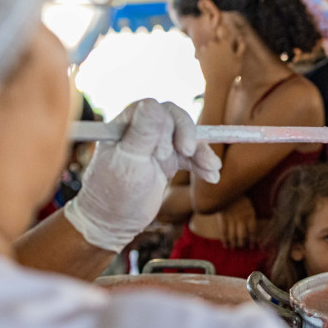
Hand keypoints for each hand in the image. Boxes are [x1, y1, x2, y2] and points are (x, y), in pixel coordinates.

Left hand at [65, 99, 221, 251]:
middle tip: (188, 152)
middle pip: (174, 120)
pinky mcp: (166, 162)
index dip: (167, 126)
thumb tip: (154, 103)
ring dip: (201, 152)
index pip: (155, 110)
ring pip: (185, 138)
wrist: (114, 223)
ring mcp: (155, 147)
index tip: (166, 151)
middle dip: (187, 135)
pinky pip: (189, 157)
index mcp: (125, 125)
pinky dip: (201, 165)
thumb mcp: (129, 162)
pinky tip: (212, 176)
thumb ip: (143, 133)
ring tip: (213, 169)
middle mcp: (141, 131)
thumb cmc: (114, 192)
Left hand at [196, 20, 244, 87]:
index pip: (223, 30)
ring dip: (211, 52)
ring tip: (216, 63)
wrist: (217, 83)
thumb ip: (241, 47)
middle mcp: (214, 43)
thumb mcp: (239, 60)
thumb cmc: (231, 72)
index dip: (222, 31)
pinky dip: (205, 57)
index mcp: (225, 44)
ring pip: (208, 47)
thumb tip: (241, 37)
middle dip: (217, 47)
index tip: (223, 34)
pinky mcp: (199, 54)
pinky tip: (210, 65)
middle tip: (222, 59)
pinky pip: (202, 52)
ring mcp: (205, 48)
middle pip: (215, 41)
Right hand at [215, 196, 256, 248]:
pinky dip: (225, 240)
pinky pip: (223, 232)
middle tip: (241, 247)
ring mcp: (231, 219)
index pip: (252, 231)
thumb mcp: (248, 205)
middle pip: (242, 236)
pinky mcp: (222, 218)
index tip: (252, 246)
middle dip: (242, 243)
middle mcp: (241, 218)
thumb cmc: (238, 197)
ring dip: (234, 244)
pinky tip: (226, 245)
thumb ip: (250, 216)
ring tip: (234, 248)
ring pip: (233, 236)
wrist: (225, 188)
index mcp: (249, 214)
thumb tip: (252, 228)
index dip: (252, 240)